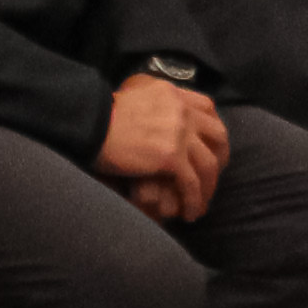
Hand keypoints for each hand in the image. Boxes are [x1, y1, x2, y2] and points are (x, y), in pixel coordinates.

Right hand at [97, 72, 226, 225]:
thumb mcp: (133, 98)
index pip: (207, 108)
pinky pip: (191, 183)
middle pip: (217, 135)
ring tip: (199, 205)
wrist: (88, 124)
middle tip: (212, 178)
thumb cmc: (100, 116)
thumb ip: (153, 105)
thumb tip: (158, 121)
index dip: (212, 130)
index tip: (211, 147)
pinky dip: (194, 200)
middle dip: (220, 158)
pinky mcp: (170, 156)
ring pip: (208, 164)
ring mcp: (179, 132)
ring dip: (207, 188)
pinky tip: (189, 213)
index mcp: (172, 94)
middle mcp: (181, 110)